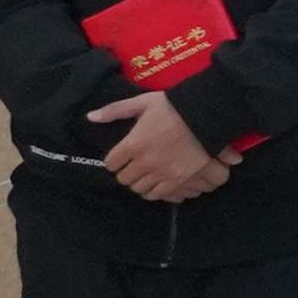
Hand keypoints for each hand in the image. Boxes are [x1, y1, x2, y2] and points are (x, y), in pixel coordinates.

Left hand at [94, 88, 232, 204]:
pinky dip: (156, 192)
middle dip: (127, 172)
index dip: (114, 160)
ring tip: (147, 175)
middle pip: (124, 179)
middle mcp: (144, 162)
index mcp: (133, 144)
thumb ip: (115, 110)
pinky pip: (158, 195)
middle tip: (134, 166)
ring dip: (141, 183)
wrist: (206, 115)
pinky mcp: (178, 181)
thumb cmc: (173, 107)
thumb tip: (90, 117)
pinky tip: (159, 184)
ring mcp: (161, 173)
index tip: (121, 157)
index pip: (111, 163)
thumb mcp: (143, 103)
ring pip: (140, 189)